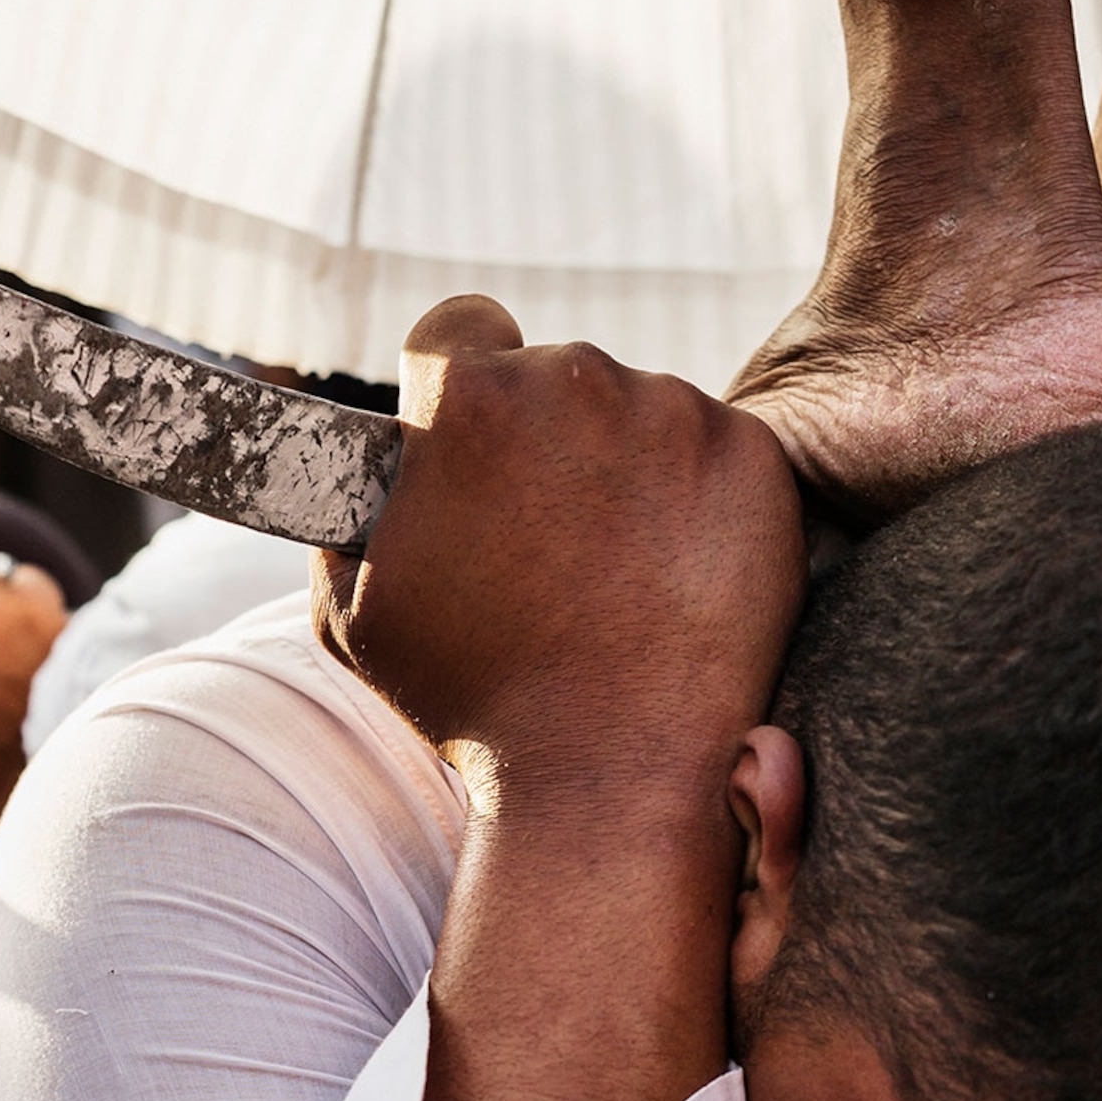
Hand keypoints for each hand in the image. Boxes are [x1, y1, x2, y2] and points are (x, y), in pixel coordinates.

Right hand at [317, 298, 805, 829]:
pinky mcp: (754, 456)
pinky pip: (719, 450)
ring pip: (643, 411)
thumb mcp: (356, 615)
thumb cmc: (473, 702)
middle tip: (553, 541)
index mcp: (468, 399)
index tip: (478, 441)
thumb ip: (347, 521)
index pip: (459, 328)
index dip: (460, 384)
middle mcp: (574, 379)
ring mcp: (676, 413)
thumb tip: (361, 474)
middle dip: (550, 439)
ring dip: (630, 468)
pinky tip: (678, 577)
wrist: (610, 772)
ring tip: (620, 574)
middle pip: (556, 375)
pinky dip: (704, 500)